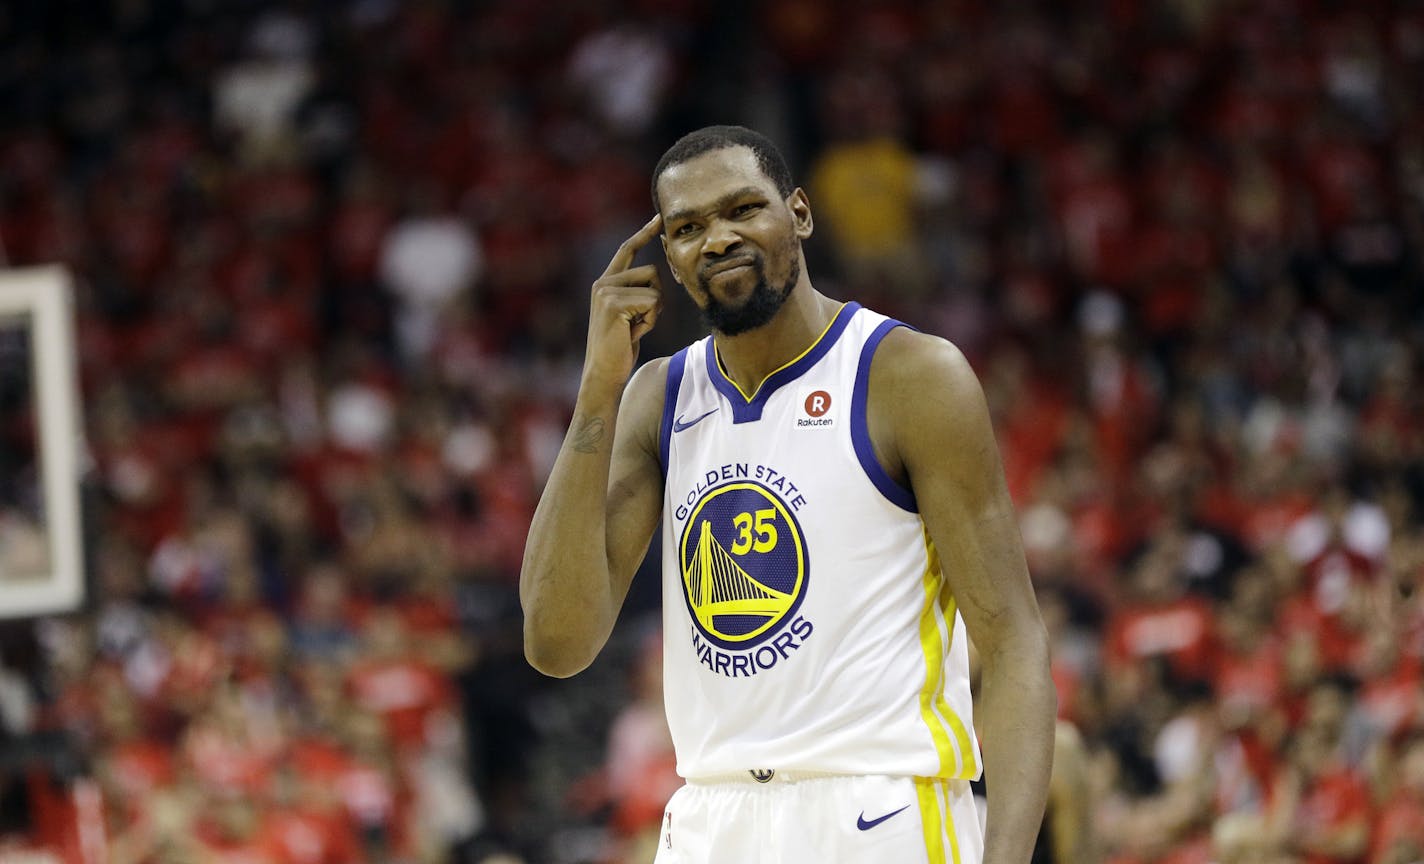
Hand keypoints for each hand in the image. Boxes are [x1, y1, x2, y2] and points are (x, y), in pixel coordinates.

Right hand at [584, 214, 663, 389]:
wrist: (604, 372)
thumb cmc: (621, 347)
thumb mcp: (631, 315)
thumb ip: (639, 294)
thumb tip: (657, 275)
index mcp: (605, 282)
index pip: (628, 250)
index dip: (644, 233)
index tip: (658, 218)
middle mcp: (603, 282)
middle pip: (652, 272)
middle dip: (657, 299)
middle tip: (639, 322)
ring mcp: (606, 291)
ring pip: (654, 287)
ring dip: (654, 311)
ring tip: (635, 327)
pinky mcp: (613, 303)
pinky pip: (652, 302)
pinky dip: (651, 320)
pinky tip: (634, 332)